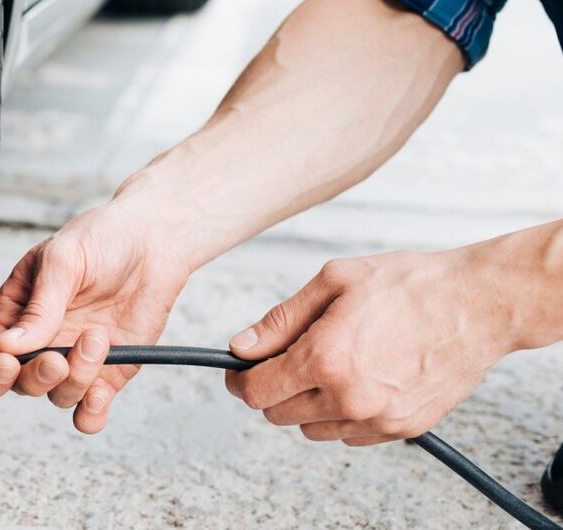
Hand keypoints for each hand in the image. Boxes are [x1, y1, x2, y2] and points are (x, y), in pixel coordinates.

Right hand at [0, 202, 190, 432]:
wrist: (155, 242)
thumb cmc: (103, 239)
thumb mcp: (63, 260)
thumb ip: (38, 306)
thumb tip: (7, 344)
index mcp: (18, 311)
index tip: (8, 361)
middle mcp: (43, 340)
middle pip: (19, 383)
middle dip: (35, 376)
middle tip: (56, 357)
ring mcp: (74, 359)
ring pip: (56, 396)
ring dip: (75, 379)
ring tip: (97, 339)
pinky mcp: (108, 373)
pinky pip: (90, 410)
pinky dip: (91, 413)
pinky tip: (98, 395)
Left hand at [224, 249, 518, 445]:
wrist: (478, 303)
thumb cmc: (410, 285)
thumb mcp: (333, 282)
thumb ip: (281, 320)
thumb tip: (242, 346)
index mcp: (325, 358)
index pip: (256, 390)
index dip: (239, 378)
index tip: (240, 369)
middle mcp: (348, 396)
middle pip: (278, 413)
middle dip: (273, 387)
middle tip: (289, 357)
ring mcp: (377, 418)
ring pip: (312, 429)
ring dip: (307, 403)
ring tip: (332, 363)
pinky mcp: (403, 428)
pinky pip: (349, 435)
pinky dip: (342, 414)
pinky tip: (359, 378)